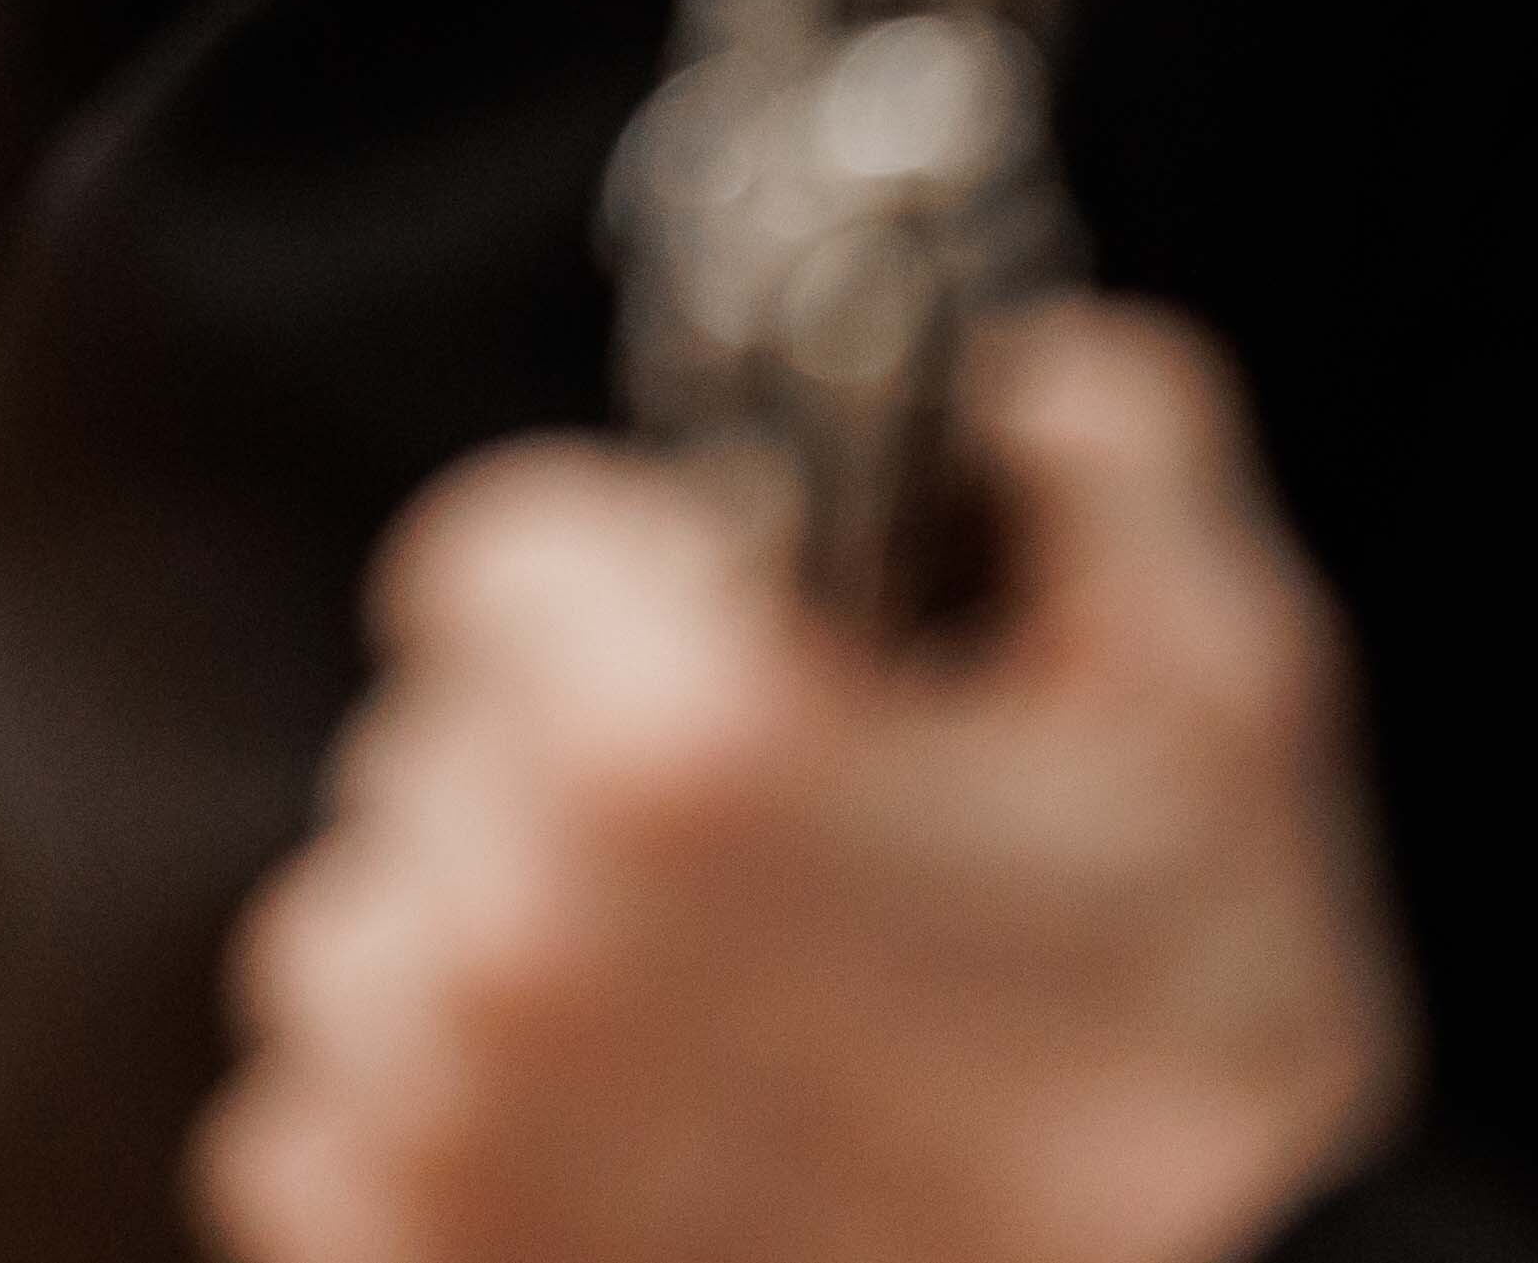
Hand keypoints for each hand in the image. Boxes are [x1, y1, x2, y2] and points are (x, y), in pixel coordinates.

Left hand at [195, 304, 1412, 1262]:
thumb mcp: (1228, 736)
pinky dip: (439, 1139)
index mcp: (713, 778)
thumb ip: (1117, 498)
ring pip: (348, 945)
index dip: (590, 572)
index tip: (697, 642)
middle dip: (543, 777)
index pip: (500, 563)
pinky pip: (309, 1126)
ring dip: (479, 963)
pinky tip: (625, 1164)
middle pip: (424, 755)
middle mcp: (559, 979)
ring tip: (682, 1027)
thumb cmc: (1169, 1056)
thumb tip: (1019, 369)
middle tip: (710, 859)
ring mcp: (485, 1168)